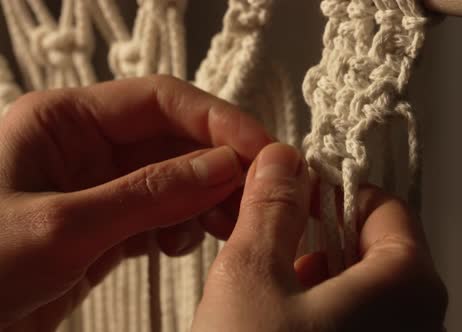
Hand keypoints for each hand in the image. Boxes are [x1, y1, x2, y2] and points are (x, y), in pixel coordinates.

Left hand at [0, 76, 271, 330]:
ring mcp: (99, 188)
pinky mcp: (106, 226)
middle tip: (258, 195)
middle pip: (175, 141)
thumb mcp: (62, 227)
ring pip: (175, 179)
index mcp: (63, 121)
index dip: (217, 122)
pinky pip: (162, 214)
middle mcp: (86, 147)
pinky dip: (184, 226)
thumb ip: (150, 193)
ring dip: (208, 199)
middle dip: (220, 166)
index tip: (262, 150)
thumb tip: (227, 166)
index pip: (160, 101)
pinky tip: (185, 243)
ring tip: (230, 225)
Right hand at [193, 143, 447, 331]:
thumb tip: (284, 161)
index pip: (383, 206)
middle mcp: (424, 320)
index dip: (331, 192)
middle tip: (269, 244)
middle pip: (374, 250)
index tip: (289, 194)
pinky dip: (319, 314)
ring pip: (362, 291)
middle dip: (318, 238)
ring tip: (267, 293)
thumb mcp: (253, 275)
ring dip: (314, 279)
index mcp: (410, 285)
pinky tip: (278, 324)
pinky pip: (355, 323)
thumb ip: (273, 208)